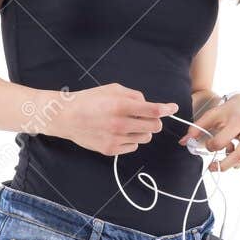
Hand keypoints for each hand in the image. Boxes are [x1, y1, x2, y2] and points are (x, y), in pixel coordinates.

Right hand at [56, 84, 177, 157]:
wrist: (66, 117)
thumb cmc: (89, 100)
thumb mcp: (111, 89)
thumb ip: (133, 95)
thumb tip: (148, 104)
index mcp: (120, 106)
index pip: (153, 110)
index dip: (166, 109)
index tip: (172, 108)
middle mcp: (119, 124)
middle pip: (154, 127)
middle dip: (154, 121)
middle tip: (146, 117)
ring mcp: (115, 139)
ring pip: (145, 138)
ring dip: (142, 131)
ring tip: (128, 124)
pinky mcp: (110, 150)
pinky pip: (133, 147)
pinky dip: (131, 140)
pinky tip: (119, 133)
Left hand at [179, 93, 239, 171]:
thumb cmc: (229, 112)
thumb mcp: (213, 115)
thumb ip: (197, 128)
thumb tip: (183, 142)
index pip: (221, 142)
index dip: (211, 146)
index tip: (209, 144)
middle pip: (239, 157)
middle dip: (223, 165)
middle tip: (212, 166)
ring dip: (230, 162)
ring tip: (228, 150)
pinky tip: (238, 151)